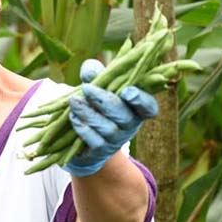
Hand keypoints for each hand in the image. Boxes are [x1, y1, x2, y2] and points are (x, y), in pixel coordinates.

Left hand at [64, 59, 158, 177]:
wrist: (83, 137)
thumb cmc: (96, 103)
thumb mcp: (98, 85)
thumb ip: (96, 74)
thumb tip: (91, 71)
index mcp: (136, 108)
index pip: (149, 107)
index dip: (141, 100)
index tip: (127, 91)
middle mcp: (130, 125)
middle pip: (125, 117)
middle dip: (105, 100)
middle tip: (86, 88)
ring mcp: (116, 140)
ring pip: (107, 128)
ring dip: (88, 112)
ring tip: (73, 100)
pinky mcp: (100, 150)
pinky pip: (94, 140)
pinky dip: (82, 127)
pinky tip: (73, 116)